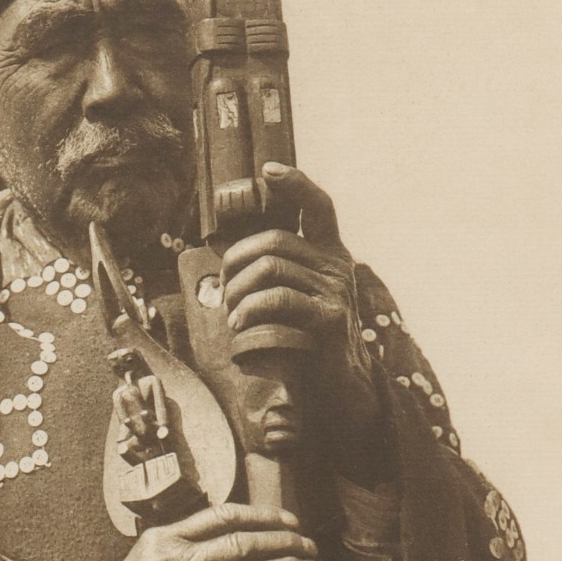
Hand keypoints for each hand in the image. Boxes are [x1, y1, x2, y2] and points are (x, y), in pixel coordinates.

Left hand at [220, 163, 384, 463]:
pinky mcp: (329, 318)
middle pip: (274, 241)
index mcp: (330, 256)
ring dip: (238, 292)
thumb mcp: (293, 301)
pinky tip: (239, 328)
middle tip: (224, 293)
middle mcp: (337, 267)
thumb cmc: (304, 344)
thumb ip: (276, 274)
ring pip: (270, 268)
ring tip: (231, 316)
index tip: (268, 170)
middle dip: (236, 263)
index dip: (295, 183)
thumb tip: (230, 259)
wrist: (334, 390)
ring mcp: (336, 291)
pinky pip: (277, 298)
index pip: (319, 207)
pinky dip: (249, 311)